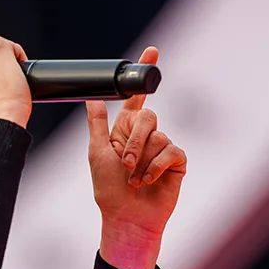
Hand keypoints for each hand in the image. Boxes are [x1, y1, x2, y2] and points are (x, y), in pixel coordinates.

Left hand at [85, 46, 185, 268]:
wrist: (127, 218)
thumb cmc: (109, 190)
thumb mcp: (97, 154)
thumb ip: (98, 125)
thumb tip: (91, 97)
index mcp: (123, 130)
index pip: (135, 98)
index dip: (143, 76)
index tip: (152, 51)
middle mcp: (144, 136)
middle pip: (147, 116)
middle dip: (134, 141)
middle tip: (124, 164)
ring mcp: (161, 148)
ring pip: (158, 136)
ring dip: (142, 159)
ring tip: (134, 179)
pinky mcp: (176, 162)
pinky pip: (171, 151)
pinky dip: (157, 167)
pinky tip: (149, 181)